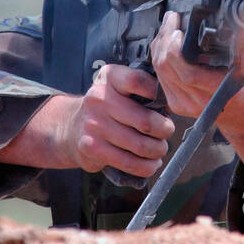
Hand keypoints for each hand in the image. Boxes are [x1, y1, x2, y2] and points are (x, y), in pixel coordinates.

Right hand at [0, 66, 175, 176]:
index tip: (165, 104)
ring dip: (158, 150)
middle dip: (165, 130)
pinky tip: (151, 163)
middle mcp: (99, 98)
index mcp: (109, 77)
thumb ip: (142, 88)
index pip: (138, 81)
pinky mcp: (93, 148)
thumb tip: (172, 104)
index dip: (158, 93)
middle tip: (167, 132)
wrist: (72, 127)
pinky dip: (147, 166)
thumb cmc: (108, 108)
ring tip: (159, 149)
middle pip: (146, 121)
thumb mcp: (118, 87)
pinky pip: (130, 163)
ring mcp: (94, 125)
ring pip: (141, 146)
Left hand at [150, 11, 243, 206]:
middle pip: (166, 68)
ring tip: (169, 26)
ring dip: (160, 45)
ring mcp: (184, 104)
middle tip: (172, 19)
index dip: (176, 49)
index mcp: (218, 92)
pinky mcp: (176, 103)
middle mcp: (198, 100)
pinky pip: (160, 77)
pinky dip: (159, 57)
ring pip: (159, 71)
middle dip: (165, 38)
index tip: (179, 30)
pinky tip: (166, 43)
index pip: (188, 73)